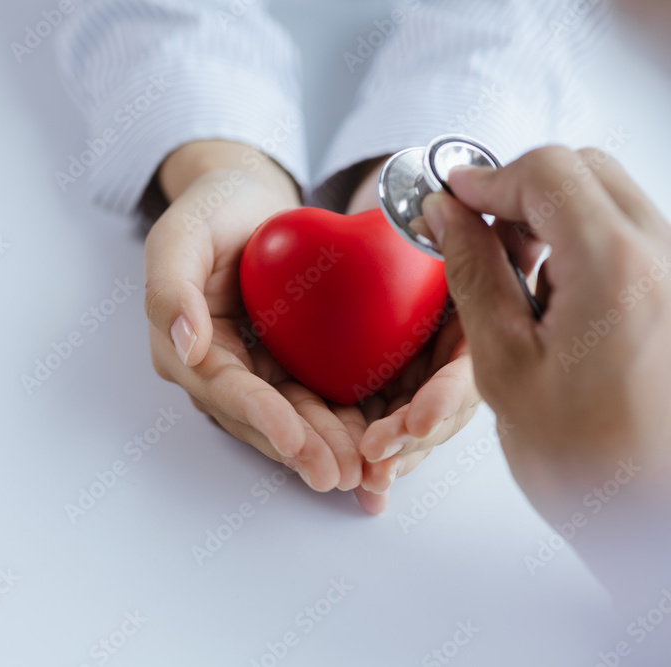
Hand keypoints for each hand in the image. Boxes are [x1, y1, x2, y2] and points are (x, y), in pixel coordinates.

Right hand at [145, 141, 385, 511]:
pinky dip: (339, 423)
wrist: (243, 201)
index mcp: (183, 346)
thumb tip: (185, 345)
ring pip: (290, 418)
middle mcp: (216, 369)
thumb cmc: (209, 211)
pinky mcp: (284, 366)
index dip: (260, 417)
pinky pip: (312, 400)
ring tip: (362, 473)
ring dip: (323, 447)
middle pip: (260, 418)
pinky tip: (371, 446)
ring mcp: (252, 371)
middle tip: (339, 475)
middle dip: (299, 449)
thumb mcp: (179, 235)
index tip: (295, 441)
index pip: (225, 389)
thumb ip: (170, 288)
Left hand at [339, 160, 480, 497]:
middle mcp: (458, 353)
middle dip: (412, 436)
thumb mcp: (426, 222)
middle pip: (441, 408)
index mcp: (473, 318)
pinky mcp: (402, 393)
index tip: (418, 420)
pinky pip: (394, 432)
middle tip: (377, 456)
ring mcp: (432, 377)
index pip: (462, 364)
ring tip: (367, 483)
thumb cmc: (418, 219)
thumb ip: (452, 236)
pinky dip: (383, 460)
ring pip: (417, 428)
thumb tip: (451, 215)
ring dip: (396, 458)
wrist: (404, 224)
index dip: (444, 394)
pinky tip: (368, 495)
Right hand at [423, 146, 670, 598]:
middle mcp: (665, 259)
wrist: (658, 520)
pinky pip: (632, 237)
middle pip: (585, 171)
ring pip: (611, 199)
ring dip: (554, 217)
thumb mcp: (504, 366)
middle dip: (523, 190)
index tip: (451, 200)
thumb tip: (448, 216)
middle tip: (480, 235)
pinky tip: (557, 302)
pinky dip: (585, 245)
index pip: (547, 172)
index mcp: (616, 269)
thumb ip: (473, 273)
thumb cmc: (591, 463)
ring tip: (517, 280)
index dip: (486, 177)